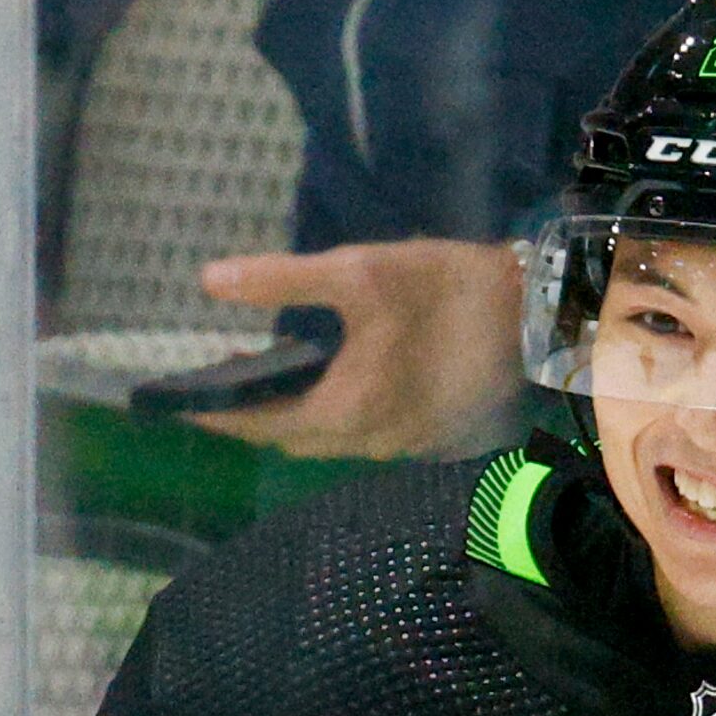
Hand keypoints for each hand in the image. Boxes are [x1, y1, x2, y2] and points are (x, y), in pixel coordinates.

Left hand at [193, 239, 523, 460]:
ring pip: (325, 441)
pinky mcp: (424, 435)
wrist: (534, 315)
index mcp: (343, 409)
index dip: (217, 414)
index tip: (181, 403)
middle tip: (220, 383)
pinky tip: (330, 381)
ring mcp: (399, 444)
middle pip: (289, 439)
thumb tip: (209, 281)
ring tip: (268, 377)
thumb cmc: (443, 290)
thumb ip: (280, 279)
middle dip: (250, 417)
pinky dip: (330, 415)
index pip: (258, 424)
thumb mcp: (359, 271)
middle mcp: (366, 440)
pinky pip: (359, 435)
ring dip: (291, 417)